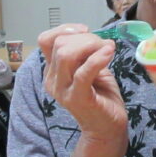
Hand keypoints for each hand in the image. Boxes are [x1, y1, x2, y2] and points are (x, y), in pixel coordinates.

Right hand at [38, 24, 126, 140]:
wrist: (107, 127)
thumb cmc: (101, 96)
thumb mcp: (89, 67)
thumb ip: (83, 52)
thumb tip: (87, 33)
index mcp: (52, 70)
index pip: (46, 40)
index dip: (65, 29)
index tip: (85, 30)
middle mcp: (52, 80)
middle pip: (60, 44)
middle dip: (85, 38)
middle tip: (103, 44)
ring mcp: (62, 90)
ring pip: (66, 54)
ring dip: (91, 45)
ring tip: (107, 49)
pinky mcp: (77, 98)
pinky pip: (83, 72)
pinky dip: (97, 58)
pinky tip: (109, 52)